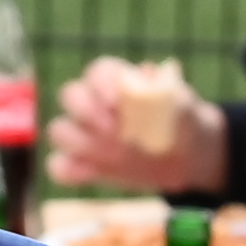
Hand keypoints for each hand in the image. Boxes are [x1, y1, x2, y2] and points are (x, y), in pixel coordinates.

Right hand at [43, 57, 226, 195]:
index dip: (101, 85)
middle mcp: (94, 102)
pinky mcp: (84, 163)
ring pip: (60, 130)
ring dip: (79, 142)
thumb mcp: (183, 105)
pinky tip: (90, 174)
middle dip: (86, 112)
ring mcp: (85, 134)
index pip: (98, 72)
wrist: (186, 157)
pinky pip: (59, 166)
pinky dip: (67, 171)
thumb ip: (166, 90)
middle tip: (114, 131)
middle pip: (70, 95)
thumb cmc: (181, 122)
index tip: (115, 103)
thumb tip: (146, 72)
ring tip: (113, 155)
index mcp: (116, 80)